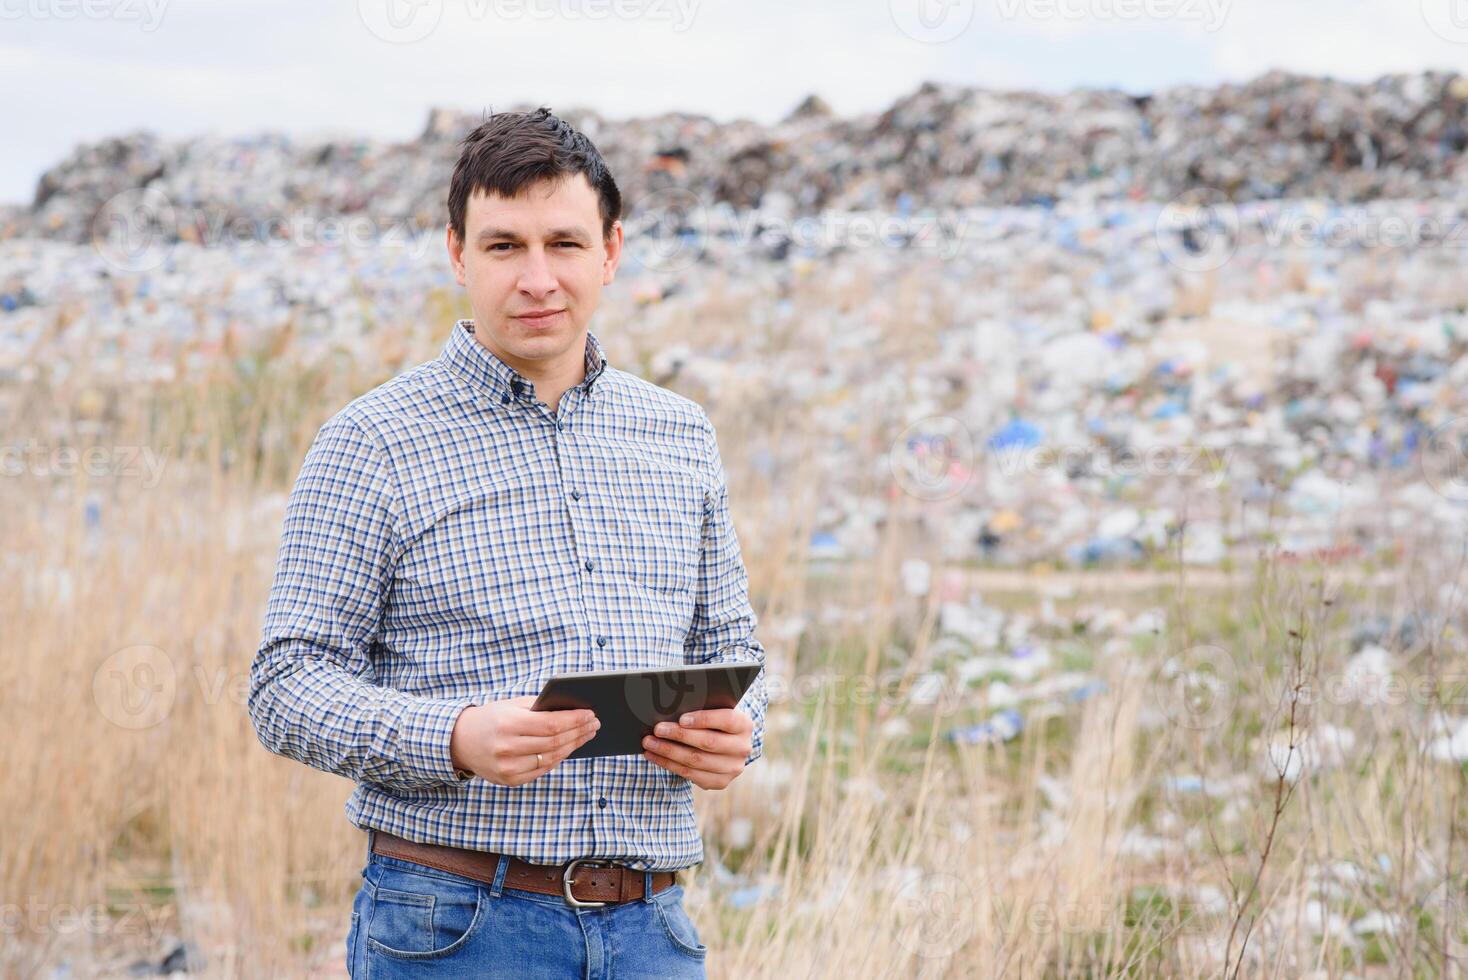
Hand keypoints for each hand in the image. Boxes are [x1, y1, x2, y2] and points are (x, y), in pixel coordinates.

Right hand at [450, 696, 599, 785]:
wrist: (461, 740)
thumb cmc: (492, 718)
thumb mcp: (512, 706)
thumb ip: (540, 708)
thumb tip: (574, 711)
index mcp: (508, 725)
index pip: (551, 724)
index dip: (574, 720)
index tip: (590, 714)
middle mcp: (508, 748)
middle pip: (554, 742)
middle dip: (578, 732)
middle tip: (594, 724)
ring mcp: (508, 768)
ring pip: (551, 758)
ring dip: (573, 746)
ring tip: (586, 734)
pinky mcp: (510, 780)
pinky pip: (542, 769)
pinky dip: (558, 758)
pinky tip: (569, 748)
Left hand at [641, 708, 752, 789]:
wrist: (726, 743)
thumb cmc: (713, 720)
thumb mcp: (715, 710)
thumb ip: (702, 708)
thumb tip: (670, 708)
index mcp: (744, 725)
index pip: (726, 720)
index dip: (704, 719)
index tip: (681, 718)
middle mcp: (742, 748)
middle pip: (708, 742)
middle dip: (679, 736)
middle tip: (657, 729)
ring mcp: (733, 768)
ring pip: (696, 761)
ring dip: (668, 752)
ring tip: (649, 743)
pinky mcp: (720, 782)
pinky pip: (690, 775)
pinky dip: (669, 764)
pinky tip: (654, 756)